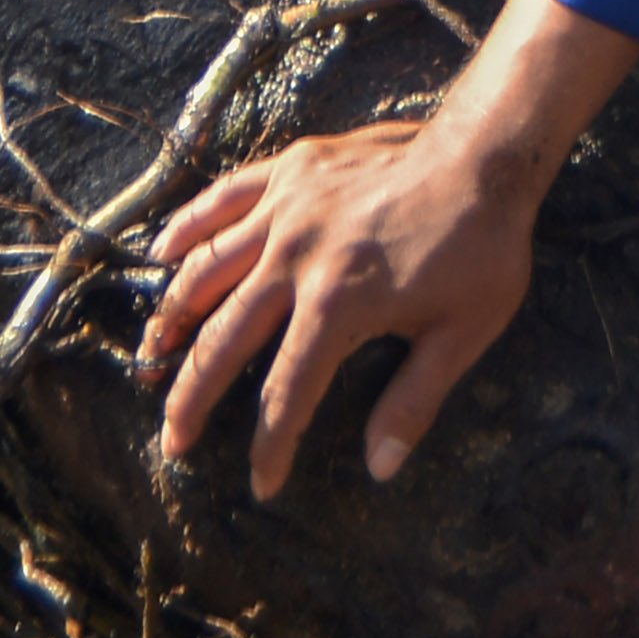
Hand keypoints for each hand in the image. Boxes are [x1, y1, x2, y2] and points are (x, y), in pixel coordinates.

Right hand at [140, 0, 638, 496]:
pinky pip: (222, 199)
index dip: (271, 445)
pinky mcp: (289, 171)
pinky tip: (162, 253)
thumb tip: (380, 469)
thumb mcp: (462, 334)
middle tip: (173, 439)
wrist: (486, 154)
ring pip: (207, 269)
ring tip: (153, 356)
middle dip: (192, 397)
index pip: (287, 392)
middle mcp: (295, 258)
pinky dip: (188, 227)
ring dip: (173, 317)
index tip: (261, 484)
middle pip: (223, 339)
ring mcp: (286, 209)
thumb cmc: (481, 248)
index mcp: (337, 305)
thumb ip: (413, 402)